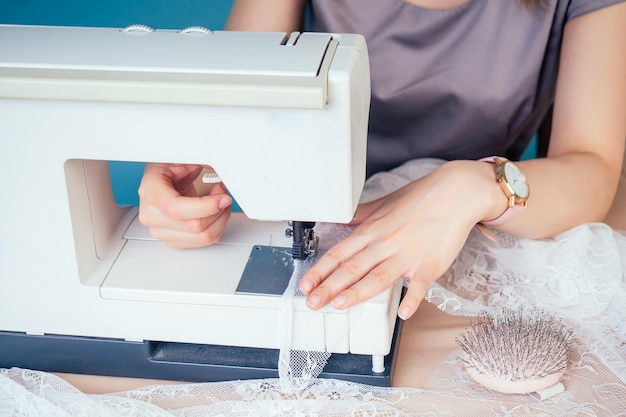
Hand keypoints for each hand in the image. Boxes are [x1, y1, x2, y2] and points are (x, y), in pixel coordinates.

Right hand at [138, 163, 231, 247]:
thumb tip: (223, 166)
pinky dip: (215, 227)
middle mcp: (151, 215)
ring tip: (219, 203)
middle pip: (194, 226)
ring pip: (202, 237)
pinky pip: (202, 242)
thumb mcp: (184, 157)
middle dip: (218, 209)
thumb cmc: (169, 168)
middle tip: (223, 195)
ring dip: (220, 219)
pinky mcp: (172, 240)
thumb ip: (202, 161)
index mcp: (150, 191)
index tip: (223, 198)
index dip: (205, 206)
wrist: (162, 178)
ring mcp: (160, 230)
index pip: (176, 209)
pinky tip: (214, 213)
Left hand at [298, 160, 499, 319]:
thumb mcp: (384, 203)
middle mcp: (385, 243)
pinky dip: (412, 299)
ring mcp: (406, 255)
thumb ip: (362, 214)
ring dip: (357, 292)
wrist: (455, 193)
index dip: (320, 271)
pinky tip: (403, 313)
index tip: (305, 285)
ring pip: (377, 276)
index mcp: (371, 230)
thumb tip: (344, 217)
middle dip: (329, 287)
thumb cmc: (420, 198)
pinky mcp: (429, 264)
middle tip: (312, 303)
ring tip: (339, 305)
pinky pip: (419, 285)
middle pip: (352, 268)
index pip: (339, 253)